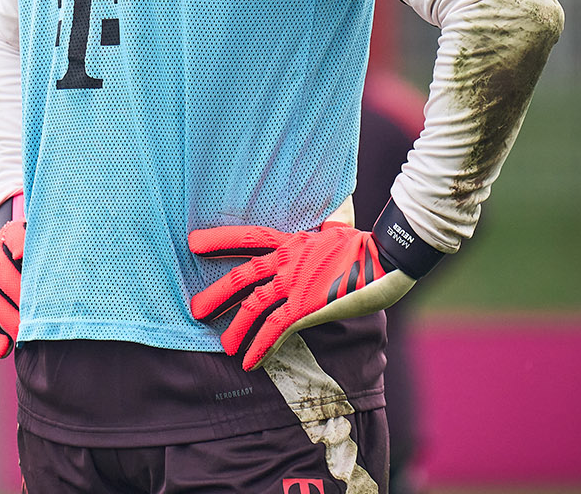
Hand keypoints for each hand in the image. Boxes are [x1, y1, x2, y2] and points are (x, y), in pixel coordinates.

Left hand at [187, 221, 413, 370]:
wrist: (388, 257)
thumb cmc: (366, 245)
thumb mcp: (336, 230)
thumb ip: (323, 228)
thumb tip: (331, 219)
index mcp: (291, 241)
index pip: (247, 237)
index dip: (218, 240)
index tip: (192, 244)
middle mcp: (287, 260)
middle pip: (242, 275)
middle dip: (216, 293)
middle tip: (195, 309)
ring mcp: (296, 282)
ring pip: (254, 304)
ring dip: (236, 327)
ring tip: (223, 345)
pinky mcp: (307, 305)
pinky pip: (276, 327)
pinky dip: (260, 345)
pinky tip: (248, 361)